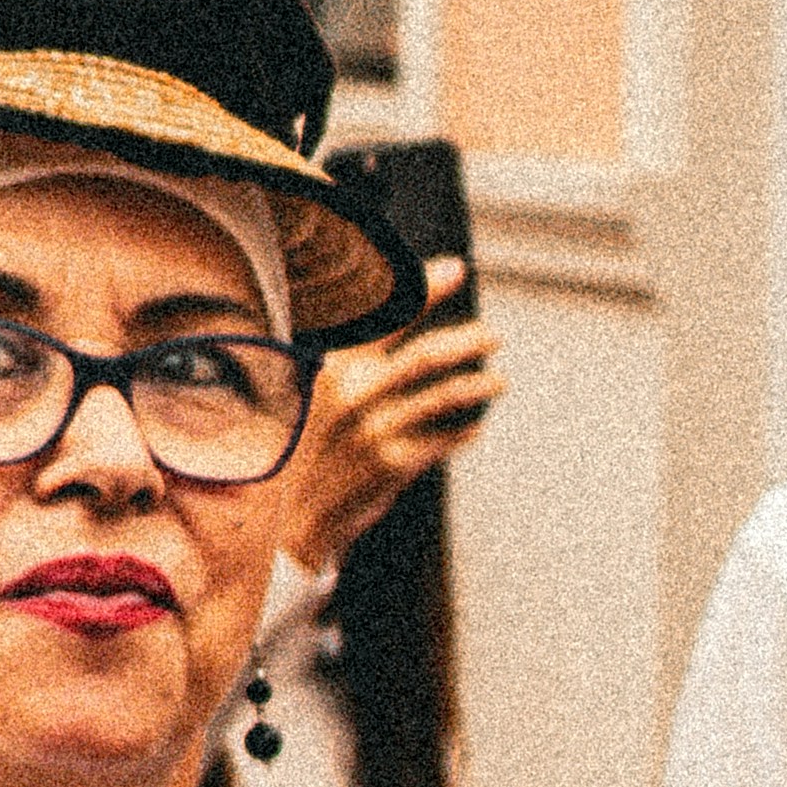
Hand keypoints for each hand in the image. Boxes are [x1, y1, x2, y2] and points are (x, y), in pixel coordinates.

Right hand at [276, 270, 496, 572]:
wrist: (288, 516)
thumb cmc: (303, 452)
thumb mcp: (315, 397)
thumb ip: (352, 367)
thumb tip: (390, 331)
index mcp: (333, 369)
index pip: (387, 318)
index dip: (425, 291)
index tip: (455, 270)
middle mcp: (355, 396)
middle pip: (426, 357)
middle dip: (466, 341)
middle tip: (492, 335)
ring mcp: (376, 431)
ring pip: (443, 397)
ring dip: (477, 385)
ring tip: (497, 380)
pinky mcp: (393, 465)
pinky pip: (443, 440)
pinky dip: (463, 431)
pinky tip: (474, 427)